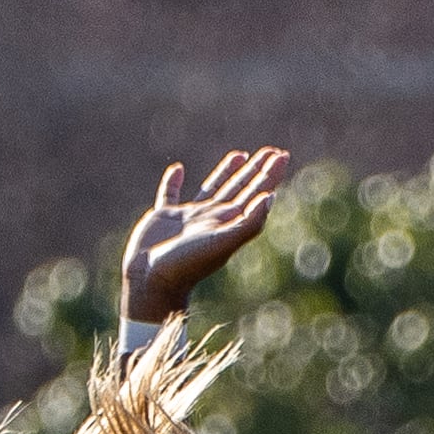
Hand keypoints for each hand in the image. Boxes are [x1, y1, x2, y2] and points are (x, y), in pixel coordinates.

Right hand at [121, 148, 292, 325]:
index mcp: (228, 223)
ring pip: (212, 189)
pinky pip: (169, 194)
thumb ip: (248, 223)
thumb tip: (271, 196)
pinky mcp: (163, 218)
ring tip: (240, 155)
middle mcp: (212, 219)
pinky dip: (173, 182)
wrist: (152, 282)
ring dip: (226, 172)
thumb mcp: (222, 243)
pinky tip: (178, 170)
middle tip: (272, 151)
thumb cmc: (187, 265)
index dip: (269, 175)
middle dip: (256, 170)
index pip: (255, 193)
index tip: (282, 155)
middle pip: (240, 188)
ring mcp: (188, 218)